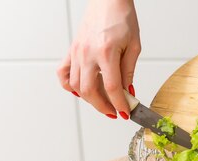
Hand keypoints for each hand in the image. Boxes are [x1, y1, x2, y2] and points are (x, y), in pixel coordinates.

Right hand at [57, 0, 140, 118]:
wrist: (108, 0)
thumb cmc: (122, 19)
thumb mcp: (134, 46)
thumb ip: (129, 72)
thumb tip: (127, 93)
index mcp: (106, 52)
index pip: (112, 87)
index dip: (119, 104)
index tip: (125, 113)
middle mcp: (87, 54)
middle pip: (90, 91)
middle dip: (103, 107)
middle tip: (115, 113)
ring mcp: (76, 52)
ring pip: (76, 86)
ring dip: (90, 100)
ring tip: (103, 103)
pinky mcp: (71, 50)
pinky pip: (64, 73)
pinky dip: (70, 86)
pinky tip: (81, 91)